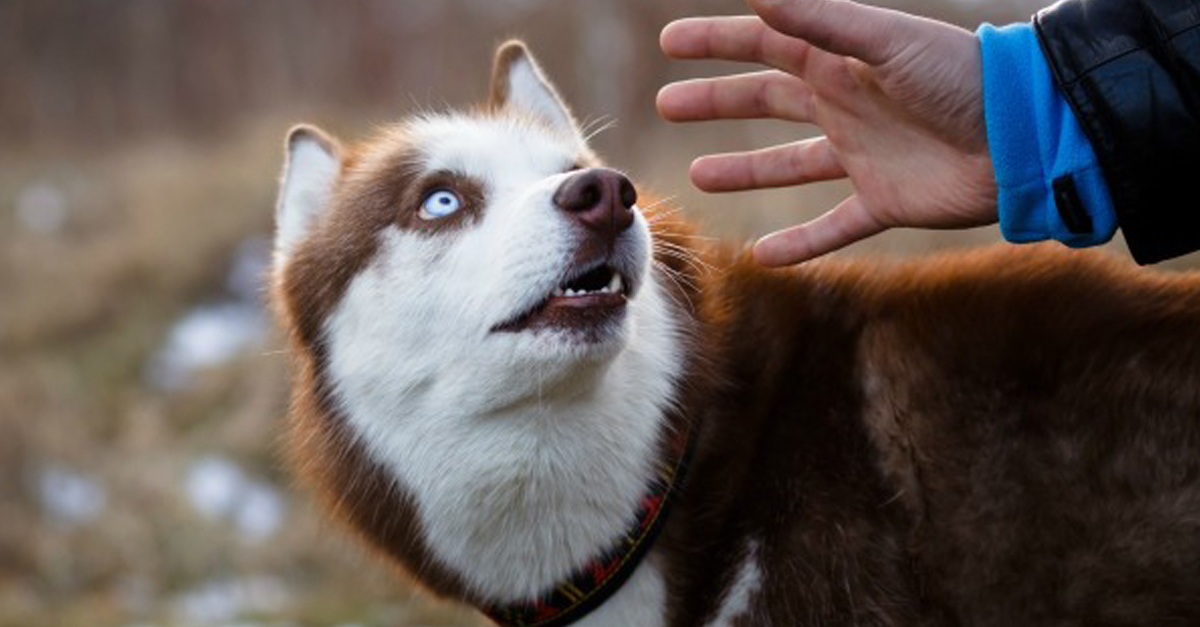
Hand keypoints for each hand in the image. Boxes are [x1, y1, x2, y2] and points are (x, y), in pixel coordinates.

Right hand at [657, 0, 997, 265]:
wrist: (1024, 136)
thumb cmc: (960, 77)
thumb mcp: (884, 41)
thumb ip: (821, 17)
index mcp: (842, 61)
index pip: (767, 43)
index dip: (718, 42)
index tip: (671, 45)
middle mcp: (846, 104)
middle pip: (767, 101)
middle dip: (717, 101)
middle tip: (668, 103)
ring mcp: (863, 154)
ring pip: (790, 163)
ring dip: (744, 169)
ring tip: (698, 176)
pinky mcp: (885, 201)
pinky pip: (833, 226)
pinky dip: (800, 244)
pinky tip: (763, 256)